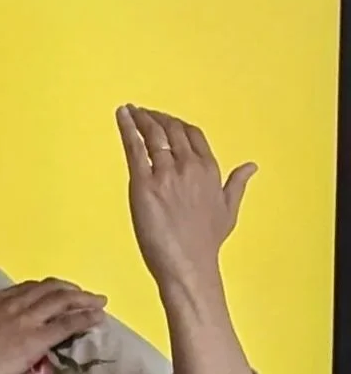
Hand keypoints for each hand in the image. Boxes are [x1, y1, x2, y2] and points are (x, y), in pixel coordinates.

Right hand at [0, 280, 105, 373]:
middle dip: (71, 289)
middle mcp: (12, 304)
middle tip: (83, 294)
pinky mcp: (35, 340)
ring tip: (98, 301)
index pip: (28, 288)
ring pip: (62, 301)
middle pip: (50, 289)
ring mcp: (26, 321)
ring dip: (84, 299)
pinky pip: (67, 324)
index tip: (57, 292)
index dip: (47, 288)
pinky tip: (97, 318)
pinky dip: (85, 318)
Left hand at [118, 105, 253, 296]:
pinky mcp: (144, 184)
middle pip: (172, 131)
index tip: (165, 119)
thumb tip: (251, 166)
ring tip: (130, 110)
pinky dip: (128, 128)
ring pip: (153, 135)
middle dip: (157, 118)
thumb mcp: (228, 209)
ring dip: (141, 119)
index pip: (193, 135)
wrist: (188, 263)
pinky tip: (122, 115)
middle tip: (142, 111)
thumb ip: (237, 184)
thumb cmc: (205, 242)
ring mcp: (167, 174)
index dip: (177, 124)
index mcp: (210, 171)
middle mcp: (190, 167)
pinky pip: (135, 148)